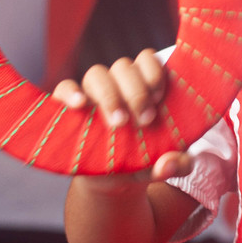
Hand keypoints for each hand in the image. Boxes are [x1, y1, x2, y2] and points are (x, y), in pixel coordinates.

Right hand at [52, 50, 191, 184]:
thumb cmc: (145, 161)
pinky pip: (64, 88)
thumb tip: (171, 165)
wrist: (116, 182)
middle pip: (123, 67)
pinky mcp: (68, 108)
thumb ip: (177, 164)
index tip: (158, 99)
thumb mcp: (166, 166)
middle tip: (144, 120)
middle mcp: (118, 84)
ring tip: (118, 123)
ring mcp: (92, 94)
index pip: (147, 60)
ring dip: (109, 95)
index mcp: (144, 86)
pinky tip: (80, 105)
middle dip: (136, 92)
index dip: (154, 73)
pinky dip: (70, 92)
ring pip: (96, 74)